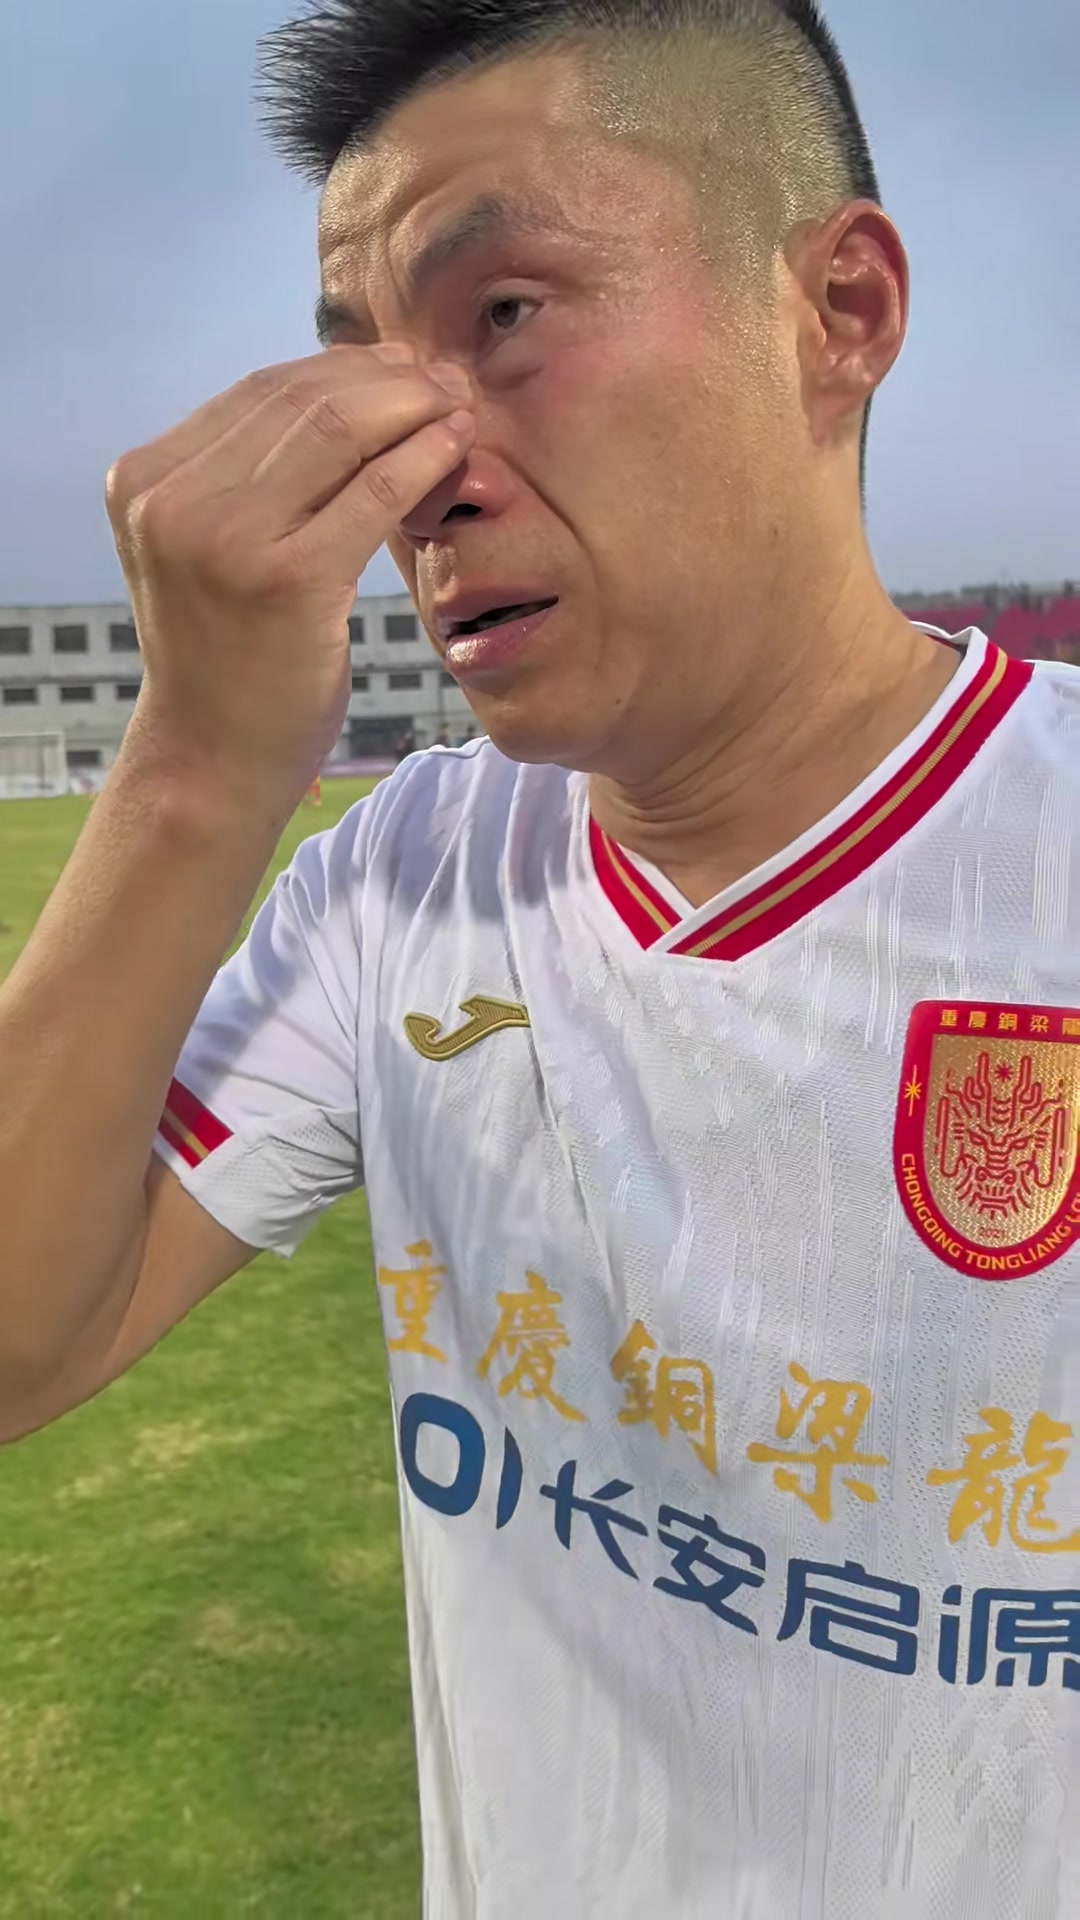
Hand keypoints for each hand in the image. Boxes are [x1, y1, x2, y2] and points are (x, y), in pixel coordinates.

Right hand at [105, 344, 473, 805]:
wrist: (211, 762)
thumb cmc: (229, 658)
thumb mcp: (207, 550)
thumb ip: (245, 477)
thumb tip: (343, 387)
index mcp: (144, 480)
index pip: (259, 390)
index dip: (344, 368)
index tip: (404, 368)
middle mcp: (173, 501)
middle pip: (302, 401)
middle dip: (388, 380)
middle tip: (447, 380)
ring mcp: (224, 539)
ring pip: (340, 432)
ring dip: (413, 409)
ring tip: (459, 407)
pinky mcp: (286, 580)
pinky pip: (374, 492)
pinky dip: (424, 458)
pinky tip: (459, 448)